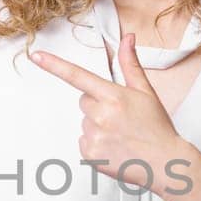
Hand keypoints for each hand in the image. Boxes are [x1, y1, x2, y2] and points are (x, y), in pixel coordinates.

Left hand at [29, 33, 185, 189]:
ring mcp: (94, 136)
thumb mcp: (146, 92)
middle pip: (83, 101)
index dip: (54, 65)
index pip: (77, 76)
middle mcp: (101, 115)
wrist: (165, 162)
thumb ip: (131, 64)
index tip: (35, 56)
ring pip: (84, 122)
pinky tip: (115, 147)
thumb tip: (127, 38)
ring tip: (121, 135)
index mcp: (114, 96)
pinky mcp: (90, 154)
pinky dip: (96, 143)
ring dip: (98, 126)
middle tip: (121, 117)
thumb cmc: (156, 127)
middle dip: (98, 105)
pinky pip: (83, 141)